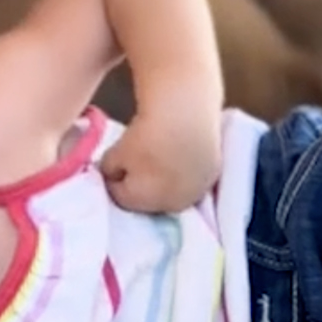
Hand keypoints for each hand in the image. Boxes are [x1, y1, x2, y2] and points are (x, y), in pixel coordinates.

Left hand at [99, 110, 222, 213]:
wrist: (187, 115)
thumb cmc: (145, 137)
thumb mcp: (114, 154)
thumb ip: (109, 170)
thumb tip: (111, 174)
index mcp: (145, 204)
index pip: (120, 197)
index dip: (113, 180)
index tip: (113, 163)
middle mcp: (173, 205)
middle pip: (148, 198)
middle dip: (139, 182)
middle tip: (136, 157)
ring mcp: (196, 193)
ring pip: (171, 189)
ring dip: (163, 177)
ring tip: (159, 152)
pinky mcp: (212, 176)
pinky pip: (191, 178)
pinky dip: (183, 169)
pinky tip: (178, 150)